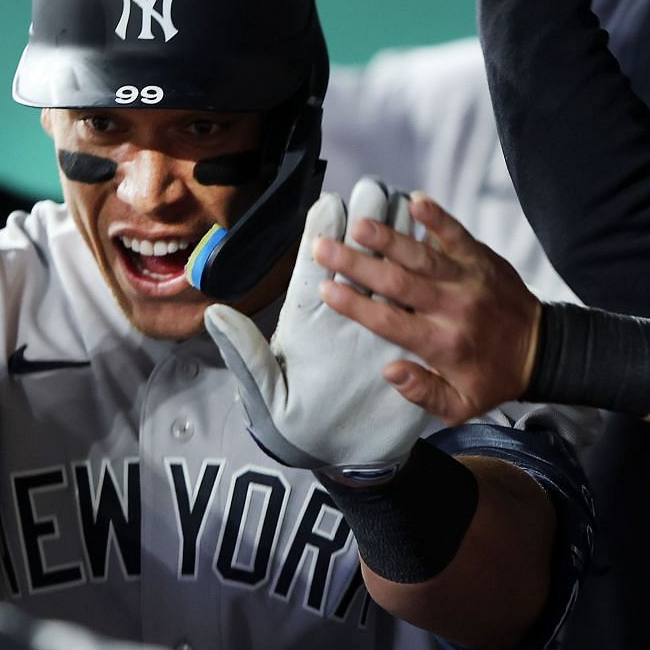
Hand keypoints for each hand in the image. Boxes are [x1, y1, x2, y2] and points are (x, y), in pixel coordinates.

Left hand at [206, 178, 439, 471]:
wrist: (343, 462)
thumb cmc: (295, 431)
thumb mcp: (267, 396)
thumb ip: (246, 356)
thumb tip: (213, 315)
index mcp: (309, 324)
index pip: (316, 274)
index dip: (323, 238)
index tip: (330, 205)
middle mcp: (344, 321)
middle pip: (356, 265)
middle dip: (363, 226)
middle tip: (372, 188)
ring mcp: (377, 332)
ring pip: (390, 278)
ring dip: (397, 241)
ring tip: (403, 202)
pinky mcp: (408, 350)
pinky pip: (418, 310)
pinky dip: (428, 280)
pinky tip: (436, 248)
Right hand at [314, 193, 542, 424]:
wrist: (542, 350)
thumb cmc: (492, 377)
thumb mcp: (460, 405)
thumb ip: (423, 393)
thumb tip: (390, 370)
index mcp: (443, 344)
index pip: (390, 322)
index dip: (356, 305)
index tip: (326, 289)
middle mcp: (453, 309)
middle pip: (399, 283)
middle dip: (358, 264)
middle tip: (324, 248)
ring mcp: (468, 280)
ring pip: (422, 255)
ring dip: (389, 238)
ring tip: (357, 224)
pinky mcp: (481, 259)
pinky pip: (457, 234)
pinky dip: (437, 217)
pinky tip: (414, 199)